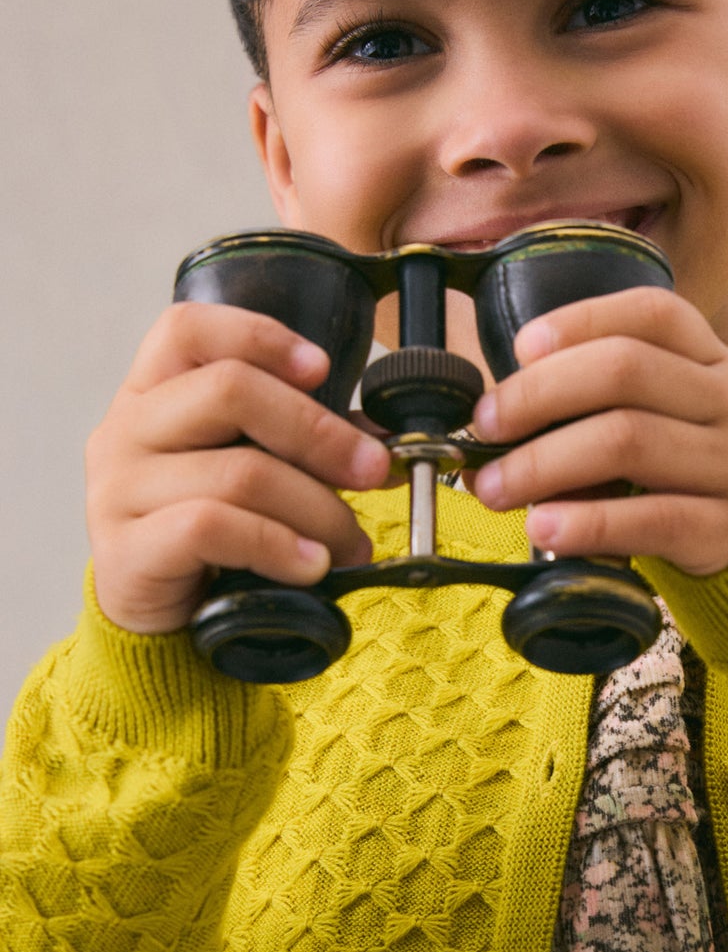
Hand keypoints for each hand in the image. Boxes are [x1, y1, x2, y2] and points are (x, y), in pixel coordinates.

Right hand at [86, 303, 391, 633]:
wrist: (160, 622)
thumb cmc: (210, 540)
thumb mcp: (249, 473)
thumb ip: (302, 446)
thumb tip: (383, 443)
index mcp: (151, 394)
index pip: (188, 330)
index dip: (260, 337)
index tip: (322, 369)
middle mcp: (126, 431)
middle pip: (229, 391)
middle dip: (319, 432)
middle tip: (372, 471)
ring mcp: (119, 490)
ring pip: (238, 471)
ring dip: (316, 508)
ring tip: (349, 543)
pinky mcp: (127, 550)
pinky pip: (213, 528)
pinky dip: (278, 546)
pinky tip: (310, 565)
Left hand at [468, 287, 727, 576]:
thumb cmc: (695, 465)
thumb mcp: (672, 412)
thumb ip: (602, 400)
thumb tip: (495, 418)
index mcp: (711, 358)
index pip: (651, 314)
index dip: (580, 321)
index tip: (520, 348)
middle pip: (625, 371)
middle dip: (538, 394)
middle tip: (486, 426)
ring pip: (629, 442)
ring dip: (544, 463)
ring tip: (494, 488)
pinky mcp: (723, 528)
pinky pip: (650, 520)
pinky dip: (587, 523)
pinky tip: (545, 528)